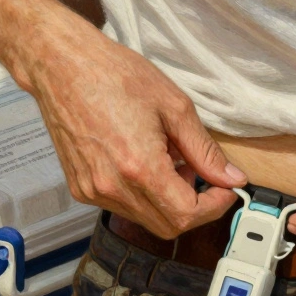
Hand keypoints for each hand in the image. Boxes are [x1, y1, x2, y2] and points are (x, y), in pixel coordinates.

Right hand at [19, 20, 245, 238]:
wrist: (63, 69)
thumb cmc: (115, 77)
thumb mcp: (174, 107)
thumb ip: (204, 150)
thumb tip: (231, 177)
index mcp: (140, 167)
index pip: (186, 215)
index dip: (214, 206)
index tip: (225, 189)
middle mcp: (113, 187)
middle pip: (166, 226)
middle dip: (194, 209)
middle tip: (202, 177)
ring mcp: (93, 191)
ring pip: (144, 218)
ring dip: (166, 202)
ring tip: (168, 163)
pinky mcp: (80, 188)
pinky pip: (120, 206)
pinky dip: (141, 195)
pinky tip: (142, 163)